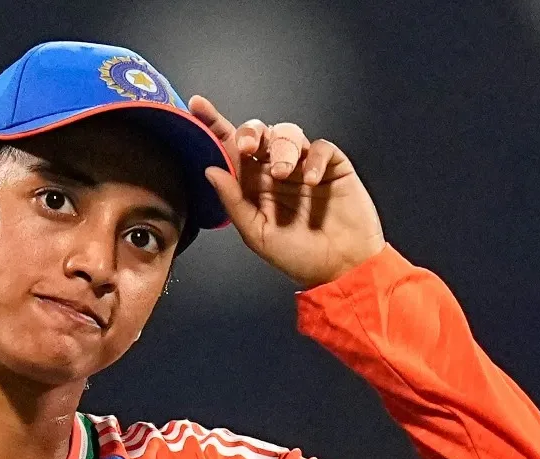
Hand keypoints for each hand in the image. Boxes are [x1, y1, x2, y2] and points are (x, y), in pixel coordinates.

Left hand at [190, 95, 385, 287]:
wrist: (342, 269)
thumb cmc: (299, 257)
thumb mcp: (258, 234)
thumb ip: (234, 202)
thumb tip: (210, 170)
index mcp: (253, 185)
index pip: (231, 149)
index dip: (215, 125)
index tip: (197, 106)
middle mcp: (276, 171)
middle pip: (259, 133)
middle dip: (251, 132)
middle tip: (248, 148)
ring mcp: (304, 166)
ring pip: (287, 134)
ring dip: (281, 148)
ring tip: (282, 173)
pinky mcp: (332, 166)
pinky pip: (320, 147)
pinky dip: (313, 158)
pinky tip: (310, 180)